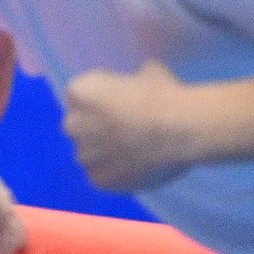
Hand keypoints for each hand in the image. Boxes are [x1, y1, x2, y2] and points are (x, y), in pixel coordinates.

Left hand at [62, 59, 200, 190]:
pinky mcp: (100, 181)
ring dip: (104, 153)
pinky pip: (103, 177)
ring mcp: (85, 155)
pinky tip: (135, 168)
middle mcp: (73, 124)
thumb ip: (132, 80)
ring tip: (132, 152)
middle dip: (97, 128)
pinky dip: (115, 174)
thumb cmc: (162, 95)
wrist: (180, 130)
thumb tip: (140, 80)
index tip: (121, 105)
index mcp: (78, 93)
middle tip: (124, 130)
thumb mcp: (146, 72)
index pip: (82, 96)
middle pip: (80, 126)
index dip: (102, 100)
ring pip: (90, 154)